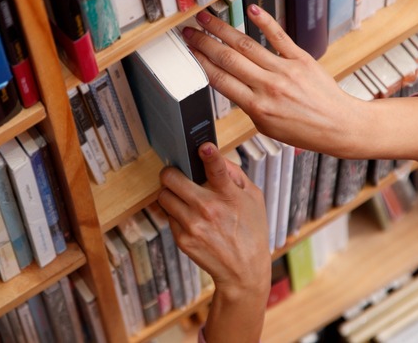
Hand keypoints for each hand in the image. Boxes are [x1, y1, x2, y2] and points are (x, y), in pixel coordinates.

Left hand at [158, 142, 269, 342]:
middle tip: (176, 175)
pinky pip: (168, 215)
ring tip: (183, 197)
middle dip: (171, 173)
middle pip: (172, 178)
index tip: (204, 147)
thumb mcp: (254, 198)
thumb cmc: (251, 231)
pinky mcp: (182, 239)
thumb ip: (235, 174)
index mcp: (229, 195)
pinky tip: (190, 218)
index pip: (218, 170)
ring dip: (170, 193)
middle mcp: (208, 208)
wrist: (243, 271)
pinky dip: (175, 213)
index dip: (209, 155)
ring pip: (163, 195)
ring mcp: (192, 224)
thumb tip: (216, 157)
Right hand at [183, 6, 366, 157]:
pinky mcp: (301, 59)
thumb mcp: (266, 126)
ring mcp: (285, 70)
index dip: (200, 63)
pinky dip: (264, 21)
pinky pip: (279, 37)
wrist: (338, 126)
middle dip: (204, 43)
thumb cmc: (304, 130)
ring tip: (207, 18)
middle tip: (189, 32)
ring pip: (247, 45)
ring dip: (223, 29)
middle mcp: (269, 86)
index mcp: (257, 107)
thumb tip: (229, 84)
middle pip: (228, 59)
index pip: (220, 80)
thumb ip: (247, 104)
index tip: (188, 52)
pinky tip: (251, 9)